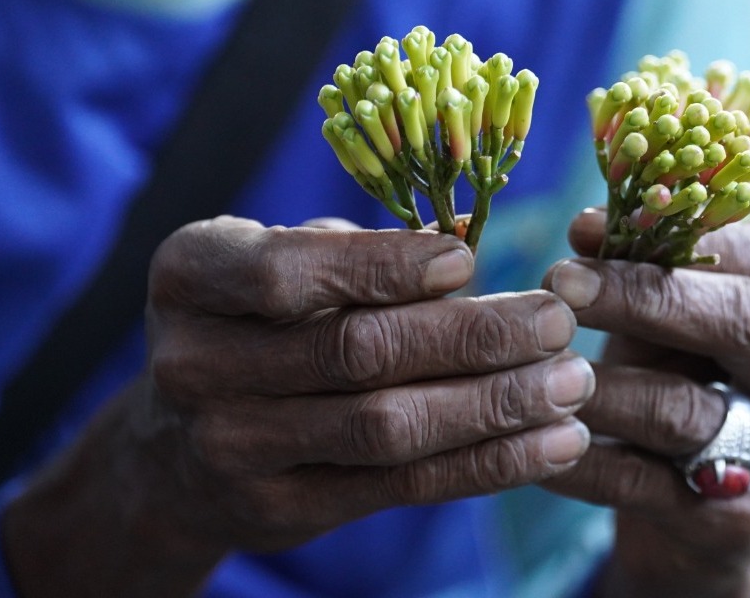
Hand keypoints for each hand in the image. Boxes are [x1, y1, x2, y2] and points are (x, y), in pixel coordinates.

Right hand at [2, 216, 592, 596]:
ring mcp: (233, 448)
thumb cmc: (253, 322)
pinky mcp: (284, 511)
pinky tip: (552, 441)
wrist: (176, 448)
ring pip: (386, 428)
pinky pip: (402, 488)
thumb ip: (354, 253)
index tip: (469, 260)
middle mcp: (195, 365)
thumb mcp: (273, 263)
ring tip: (572, 383)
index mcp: (190, 278)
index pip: (287, 274)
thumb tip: (467, 239)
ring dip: (493, 406)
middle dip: (469, 339)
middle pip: (354, 354)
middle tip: (556, 322)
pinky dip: (487, 463)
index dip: (383, 268)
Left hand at [540, 209, 749, 597]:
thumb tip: (589, 226)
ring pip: (680, 408)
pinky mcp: (738, 527)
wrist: (699, 519)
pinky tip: (528, 434)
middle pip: (741, 321)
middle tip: (560, 283)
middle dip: (641, 296)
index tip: (584, 227)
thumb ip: (651, 273)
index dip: (670, 235)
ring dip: (594, 380)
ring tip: (529, 361)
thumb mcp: (683, 324)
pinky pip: (638, 482)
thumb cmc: (690, 384)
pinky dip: (574, 455)